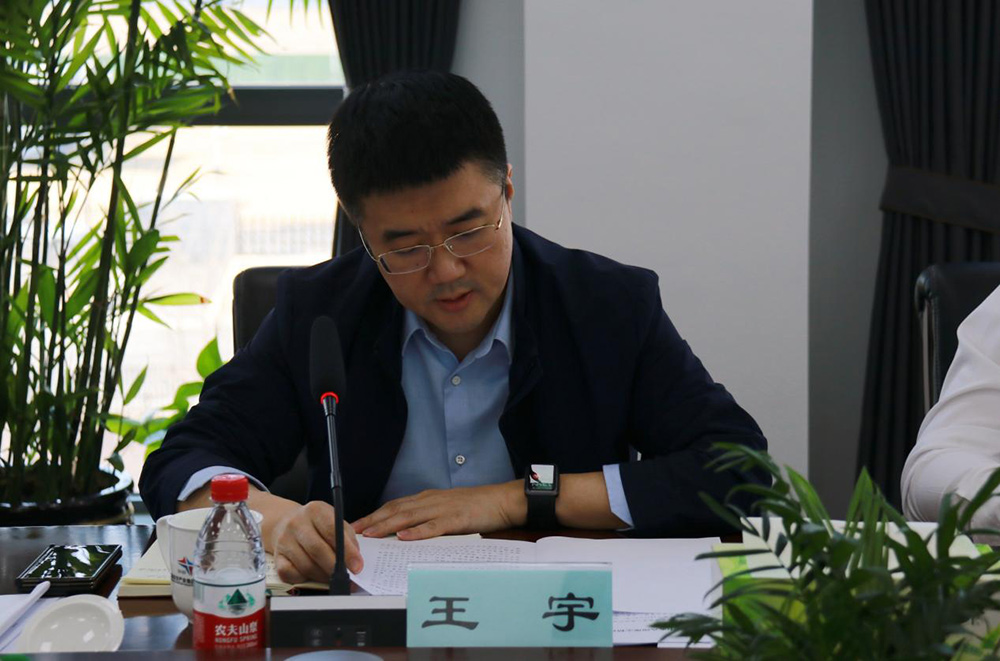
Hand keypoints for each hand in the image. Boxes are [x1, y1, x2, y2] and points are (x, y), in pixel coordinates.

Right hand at [270, 500, 363, 583]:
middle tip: (347, 578)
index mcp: (315, 510)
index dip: (347, 551)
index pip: (333, 531)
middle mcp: (297, 523)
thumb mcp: (334, 521)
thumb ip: (347, 538)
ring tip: (333, 578)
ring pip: (306, 565)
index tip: (357, 566)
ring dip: (323, 576)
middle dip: (335, 567)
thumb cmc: (316, 524)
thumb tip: (355, 561)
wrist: (285, 522)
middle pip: (317, 550)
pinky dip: (304, 578)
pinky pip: (290, 574)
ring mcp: (284, 540)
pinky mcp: (277, 556)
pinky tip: (313, 575)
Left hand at [351, 482, 523, 540]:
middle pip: (396, 510)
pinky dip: (417, 531)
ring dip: (388, 526)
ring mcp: (443, 509)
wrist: (502, 501)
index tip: (358, 524)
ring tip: (371, 535)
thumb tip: (407, 531)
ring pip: (409, 517)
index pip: (395, 505)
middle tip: (354, 531)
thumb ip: (429, 517)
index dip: (375, 515)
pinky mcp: (456, 519)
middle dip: (373, 521)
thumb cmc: (477, 507)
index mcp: (428, 498)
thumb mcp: (448, 509)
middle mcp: (431, 500)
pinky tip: (404, 537)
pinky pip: (433, 526)